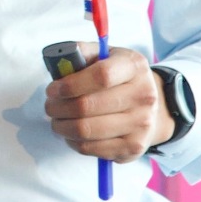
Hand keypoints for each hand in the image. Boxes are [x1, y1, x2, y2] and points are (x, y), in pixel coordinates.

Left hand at [44, 46, 168, 161]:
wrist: (151, 108)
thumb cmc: (118, 79)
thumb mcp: (105, 56)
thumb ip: (81, 53)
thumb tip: (58, 63)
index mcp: (134, 66)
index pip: (101, 76)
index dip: (70, 84)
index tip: (52, 90)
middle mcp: (144, 95)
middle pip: (87, 106)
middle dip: (58, 108)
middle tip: (49, 106)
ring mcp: (141, 123)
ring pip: (86, 130)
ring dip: (61, 126)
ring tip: (57, 120)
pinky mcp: (133, 147)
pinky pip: (91, 148)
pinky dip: (73, 141)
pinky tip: (71, 133)